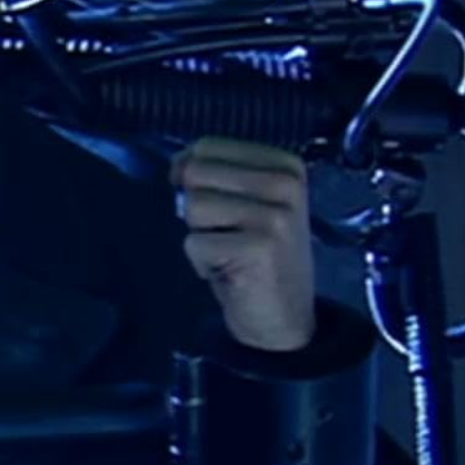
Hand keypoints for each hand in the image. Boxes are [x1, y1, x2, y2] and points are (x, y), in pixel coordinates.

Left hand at [172, 138, 316, 351]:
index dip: (192, 175)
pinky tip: (232, 271)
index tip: (216, 204)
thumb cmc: (258, 257)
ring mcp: (276, 216)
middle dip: (197, 209)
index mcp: (285, 166)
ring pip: (193, 206)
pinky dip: (202, 263)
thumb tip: (178, 165)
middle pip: (196, 173)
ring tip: (231, 251)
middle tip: (227, 234)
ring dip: (201, 236)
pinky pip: (194, 243)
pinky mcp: (259, 247)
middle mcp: (286, 184)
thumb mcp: (246, 204)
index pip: (208, 147)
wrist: (284, 317)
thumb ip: (215, 176)